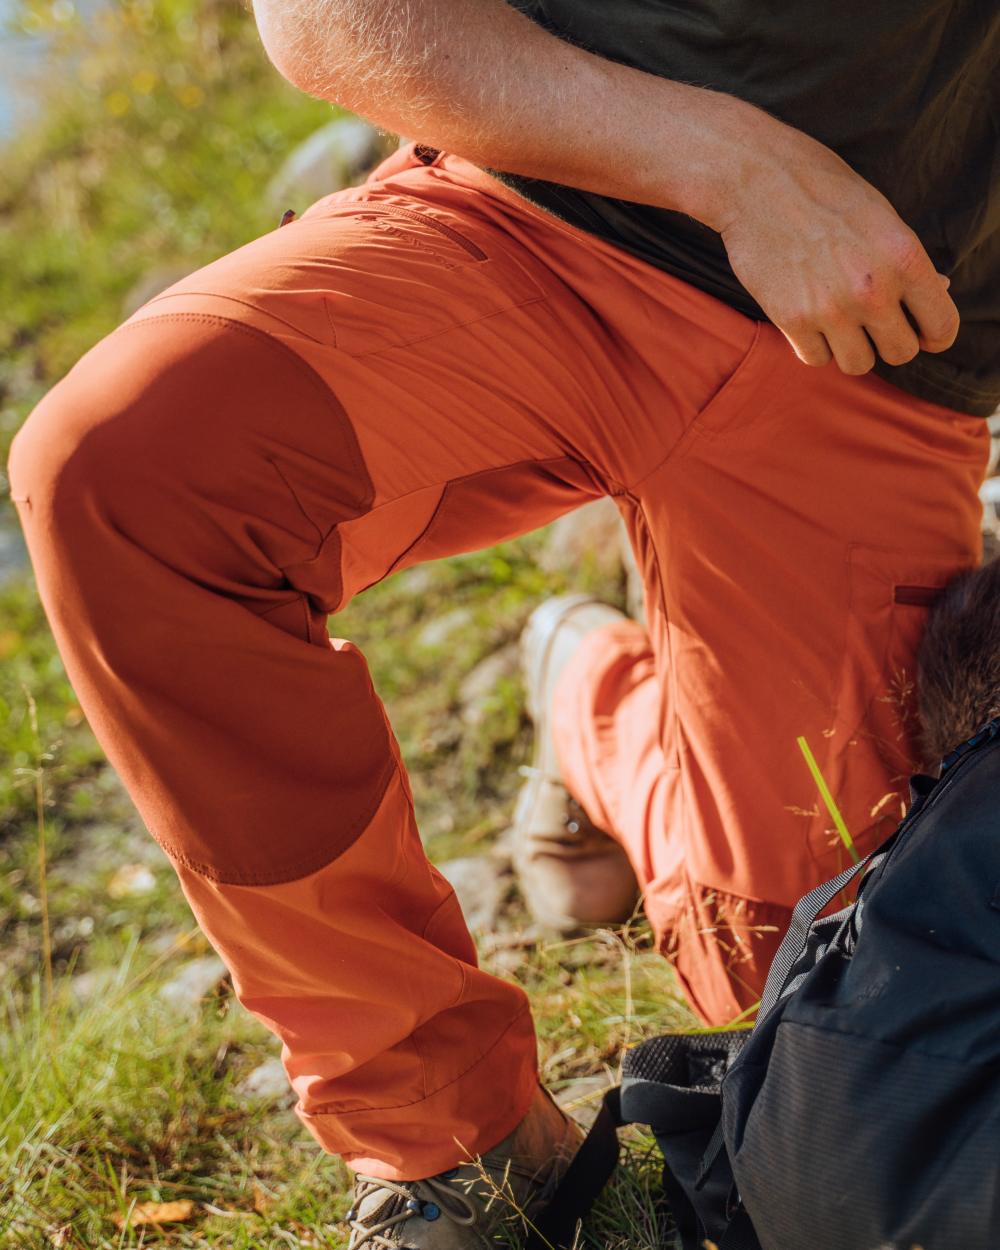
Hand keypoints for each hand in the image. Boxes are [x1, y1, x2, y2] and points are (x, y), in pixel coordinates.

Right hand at [712, 115, 958, 374]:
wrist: (756, 179)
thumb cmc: (821, 189)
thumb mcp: (879, 215)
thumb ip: (907, 260)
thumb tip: (941, 289)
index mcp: (905, 257)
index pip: (941, 325)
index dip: (934, 336)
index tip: (922, 334)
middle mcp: (873, 289)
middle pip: (900, 353)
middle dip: (889, 342)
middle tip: (873, 325)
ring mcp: (830, 308)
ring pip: (858, 364)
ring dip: (850, 348)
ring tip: (838, 321)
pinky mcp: (791, 319)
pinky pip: (815, 359)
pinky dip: (813, 345)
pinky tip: (808, 317)